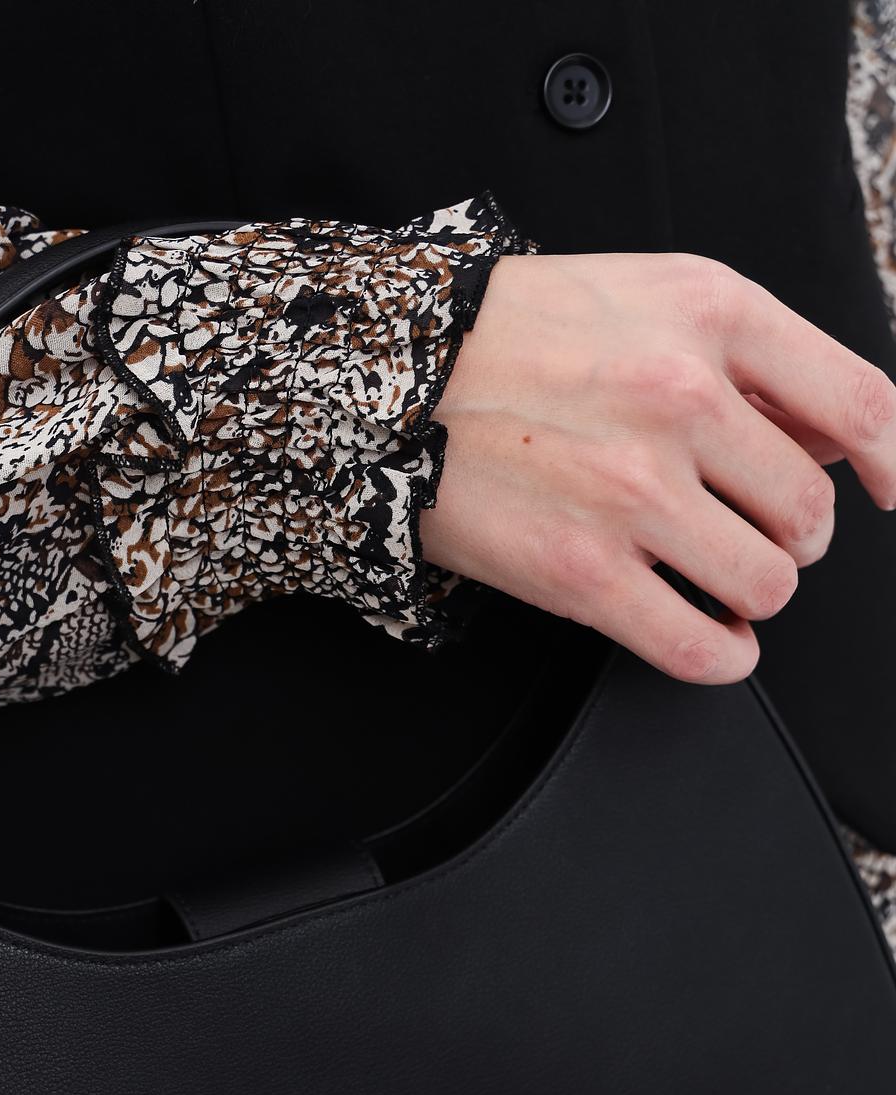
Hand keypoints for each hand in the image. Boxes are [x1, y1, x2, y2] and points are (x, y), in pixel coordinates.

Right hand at [421, 252, 895, 681]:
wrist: (389, 382)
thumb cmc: (509, 336)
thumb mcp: (646, 297)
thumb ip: (745, 358)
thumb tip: (827, 437)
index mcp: (711, 316)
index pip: (858, 404)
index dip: (892, 462)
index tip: (888, 490)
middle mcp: (682, 400)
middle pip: (809, 513)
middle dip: (788, 535)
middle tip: (745, 528)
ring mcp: (634, 493)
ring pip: (766, 585)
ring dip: (749, 593)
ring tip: (712, 577)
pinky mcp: (585, 574)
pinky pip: (698, 647)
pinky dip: (721, 656)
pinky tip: (708, 638)